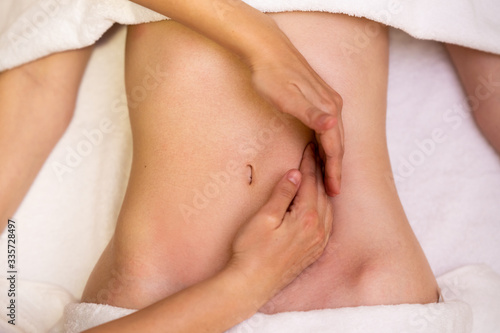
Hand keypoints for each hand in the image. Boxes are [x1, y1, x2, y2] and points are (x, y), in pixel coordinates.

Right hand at [229, 143, 333, 297]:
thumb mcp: (264, 218)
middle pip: (321, 192)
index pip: (310, 182)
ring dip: (323, 189)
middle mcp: (318, 230)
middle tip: (315, 154)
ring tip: (317, 174)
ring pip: (327, 208)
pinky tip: (320, 203)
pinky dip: (325, 208)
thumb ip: (283, 194)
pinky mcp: (314, 252)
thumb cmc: (252, 251)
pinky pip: (327, 224)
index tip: (309, 147)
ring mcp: (318, 243)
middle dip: (318, 172)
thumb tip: (295, 174)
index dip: (308, 163)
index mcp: (306, 218)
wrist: (251, 285)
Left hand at [248, 37, 343, 195]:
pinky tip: (320, 148)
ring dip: (332, 156)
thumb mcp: (288, 98)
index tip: (334, 191)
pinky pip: (328, 126)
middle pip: (338, 143)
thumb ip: (311, 113)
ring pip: (334, 135)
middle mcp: (333, 105)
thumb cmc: (272, 76)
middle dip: (336, 168)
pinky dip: (327, 142)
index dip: (335, 170)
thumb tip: (333, 126)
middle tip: (333, 190)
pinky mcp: (319, 97)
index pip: (335, 148)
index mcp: (328, 109)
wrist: (267, 49)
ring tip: (328, 175)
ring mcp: (327, 100)